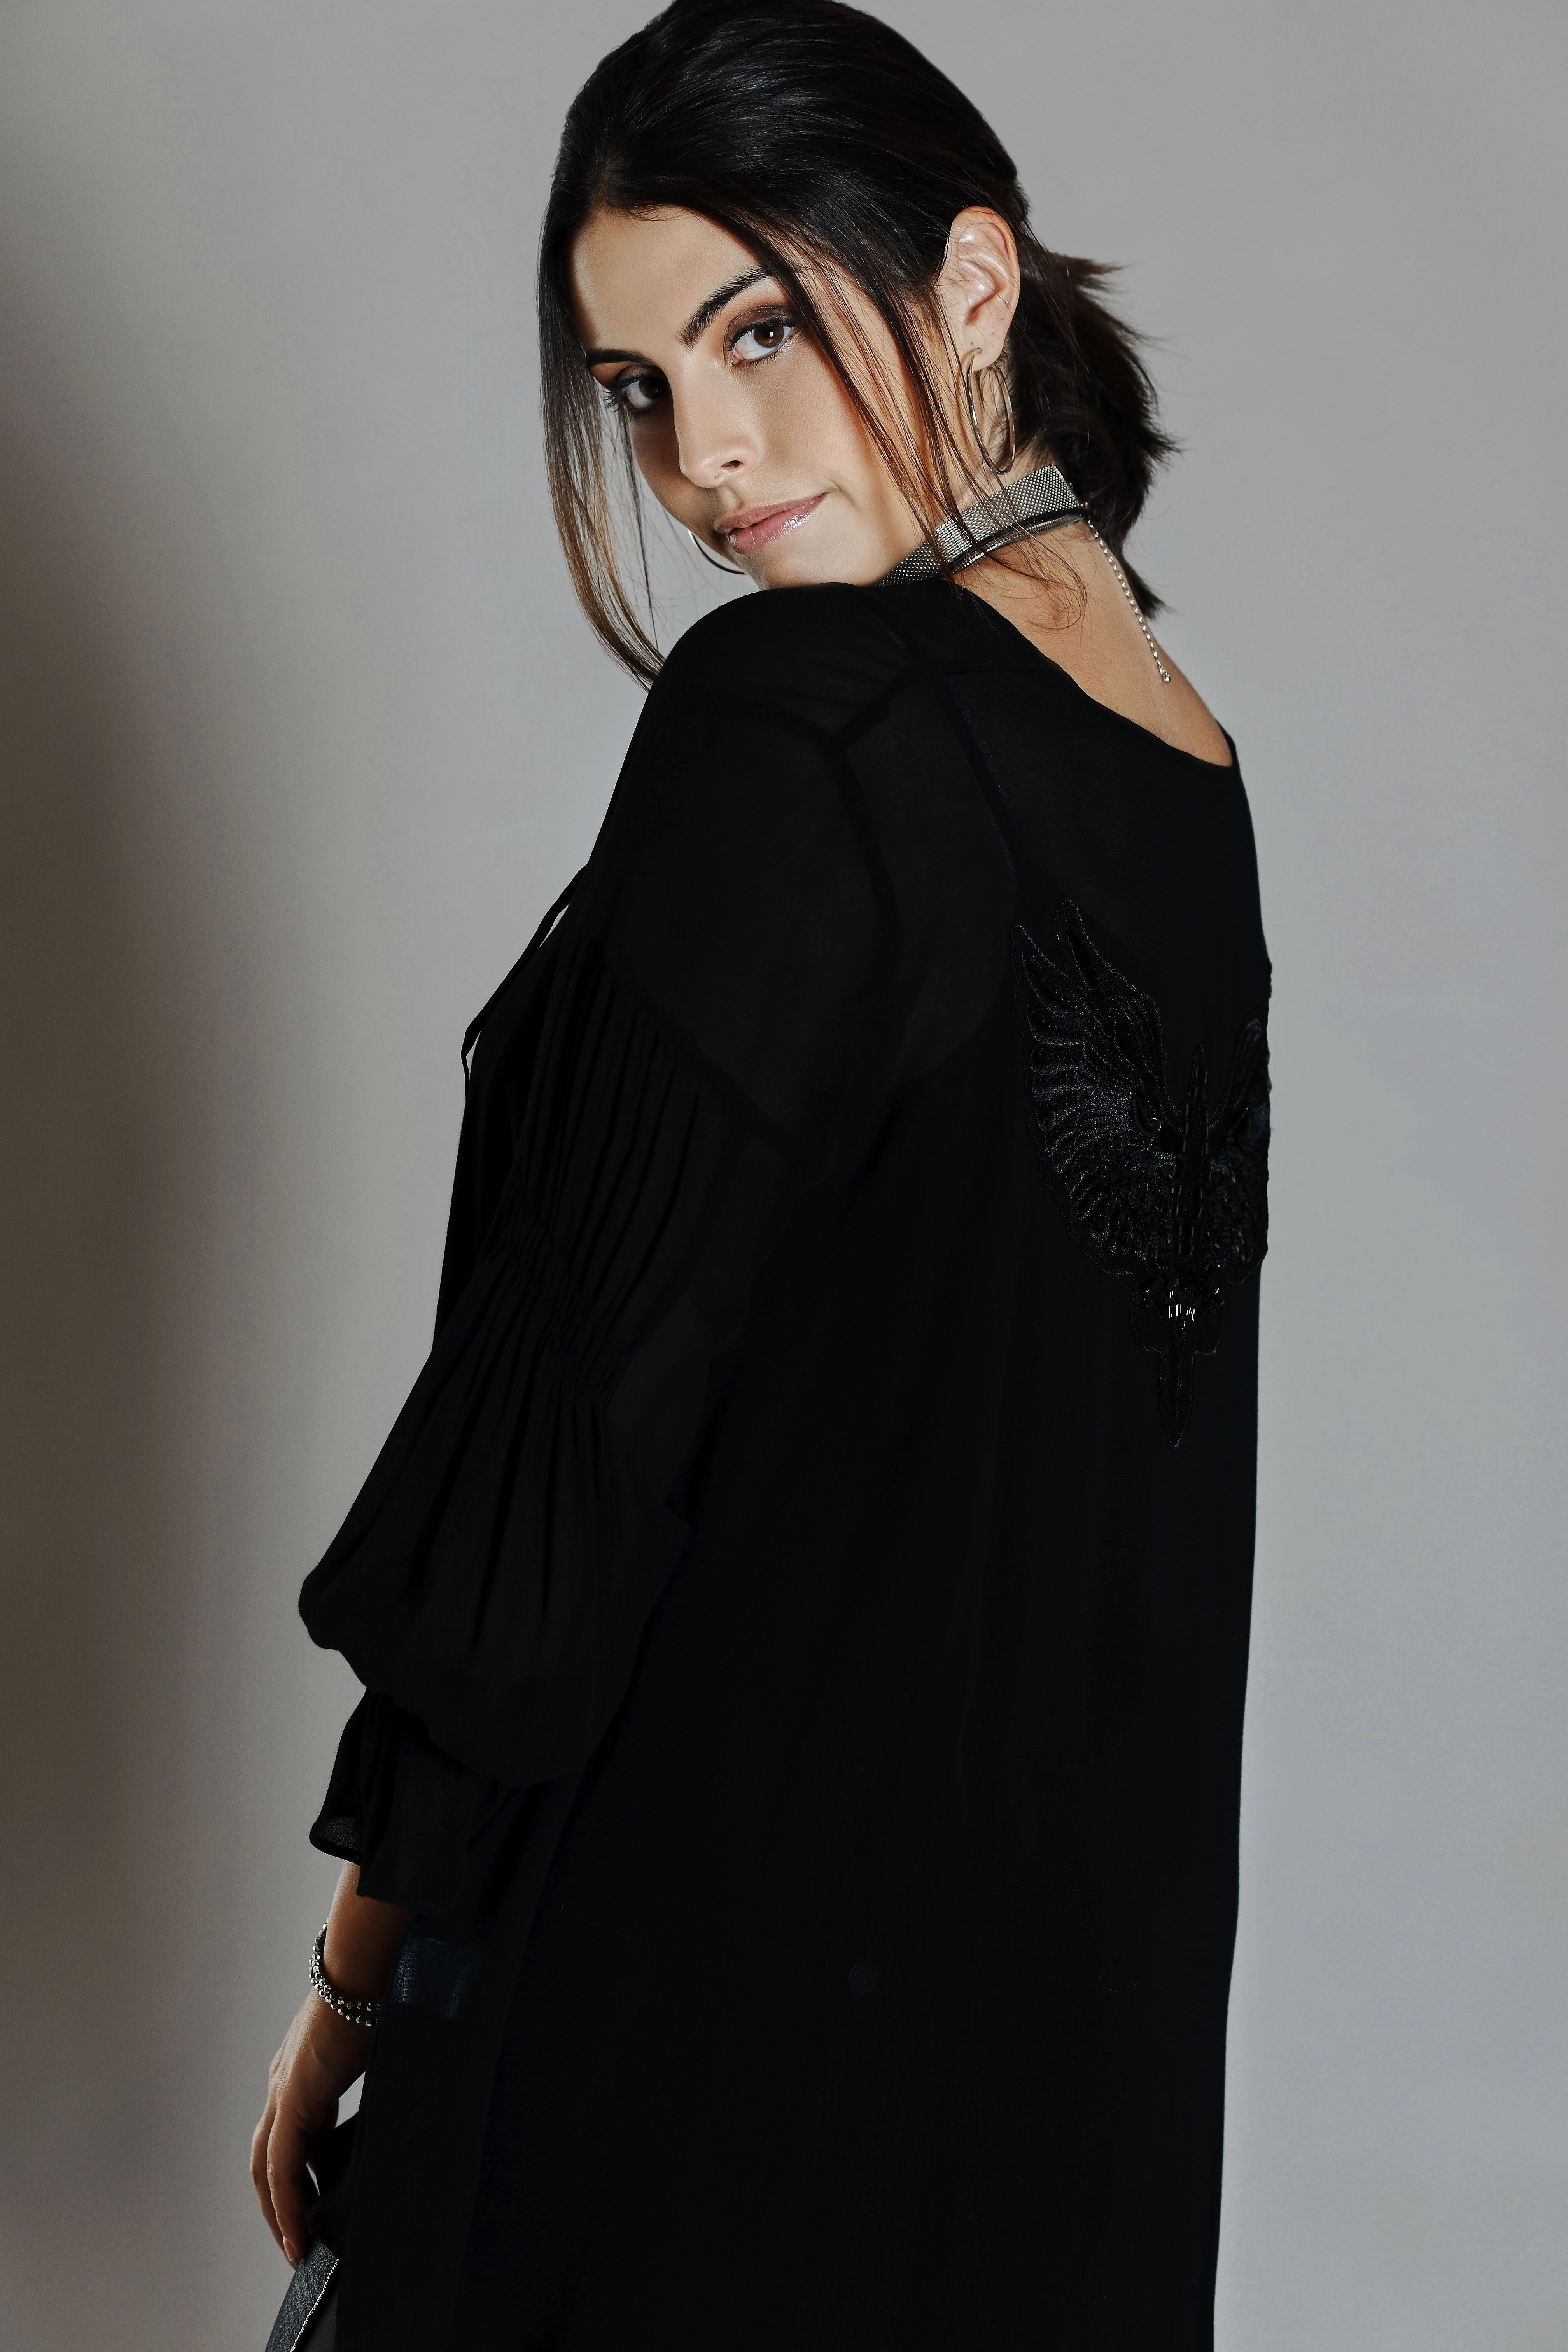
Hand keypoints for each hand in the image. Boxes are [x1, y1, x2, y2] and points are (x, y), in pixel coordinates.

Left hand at [251, 1991, 369, 2265]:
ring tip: (295, 2246)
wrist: (362, 1968)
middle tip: (295, 2240)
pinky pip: (281, 2167)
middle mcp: (282, 2084)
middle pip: (266, 2160)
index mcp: (299, 2073)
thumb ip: (365, 2080)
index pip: (288, 2137)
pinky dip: (287, 2203)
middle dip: (279, 2204)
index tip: (311, 2208)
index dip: (295, 2176)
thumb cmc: (373, 1996)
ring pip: (267, 2169)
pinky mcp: (292, 2099)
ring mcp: (282, 2091)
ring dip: (279, 2211)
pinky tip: (299, 2229)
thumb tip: (392, 2098)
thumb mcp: (367, 2050)